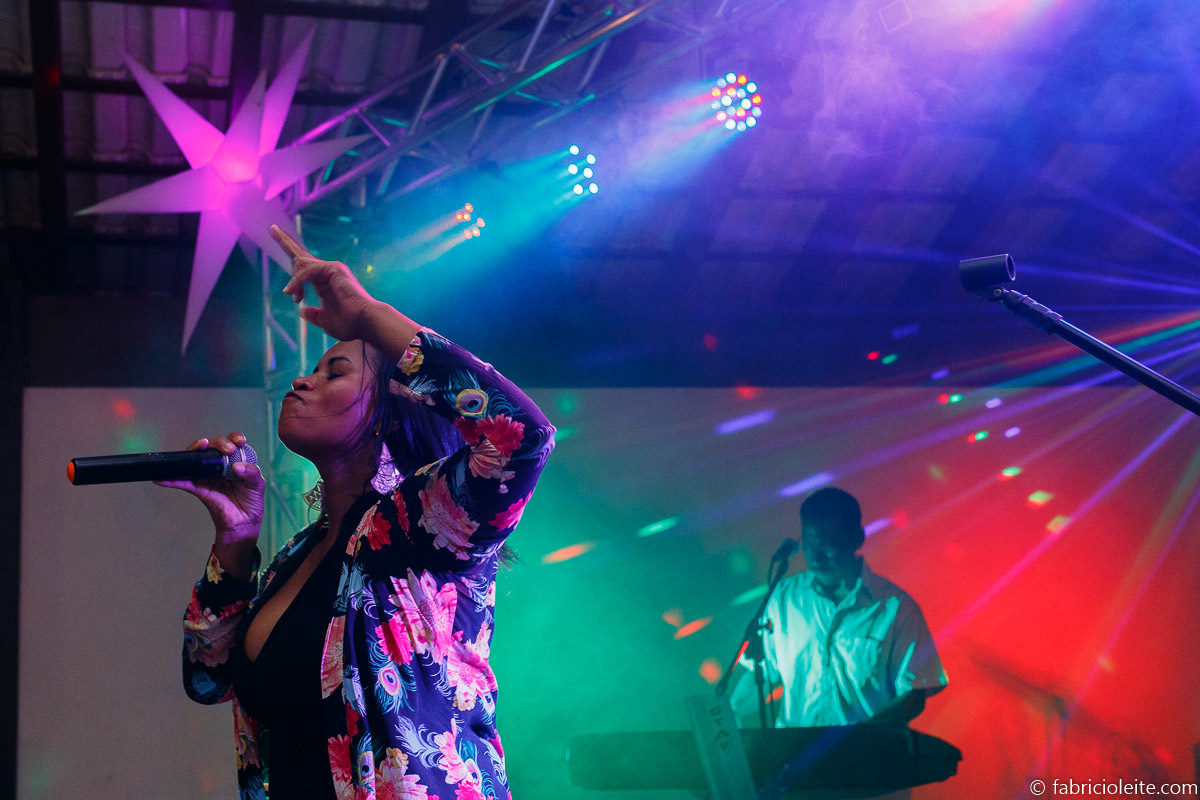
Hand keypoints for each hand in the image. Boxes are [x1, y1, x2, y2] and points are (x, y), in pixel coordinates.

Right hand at [155, 431, 264, 545]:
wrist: (243, 523)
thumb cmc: (251, 502)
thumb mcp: (257, 485)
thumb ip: (251, 473)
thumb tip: (236, 466)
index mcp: (235, 461)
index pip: (231, 443)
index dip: (233, 438)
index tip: (238, 442)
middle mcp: (220, 465)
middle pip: (213, 446)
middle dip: (219, 443)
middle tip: (227, 450)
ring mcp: (207, 475)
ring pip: (196, 458)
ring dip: (194, 450)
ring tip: (200, 447)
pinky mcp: (198, 488)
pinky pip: (182, 482)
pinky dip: (171, 479)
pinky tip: (161, 478)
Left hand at [271, 224, 378, 341]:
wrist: (365, 323)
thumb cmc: (350, 324)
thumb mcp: (325, 321)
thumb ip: (314, 315)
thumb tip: (302, 311)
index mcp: (325, 282)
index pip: (306, 267)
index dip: (293, 264)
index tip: (283, 269)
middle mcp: (328, 271)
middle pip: (302, 255)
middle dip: (285, 242)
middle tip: (272, 228)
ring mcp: (332, 268)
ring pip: (302, 264)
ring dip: (294, 281)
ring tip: (292, 296)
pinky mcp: (334, 268)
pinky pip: (307, 271)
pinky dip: (298, 281)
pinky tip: (293, 293)